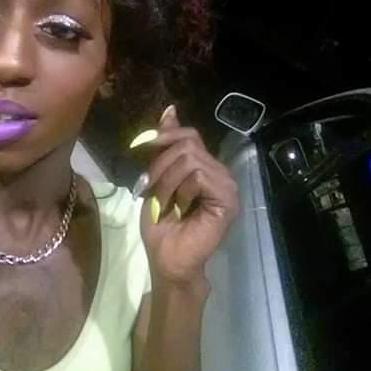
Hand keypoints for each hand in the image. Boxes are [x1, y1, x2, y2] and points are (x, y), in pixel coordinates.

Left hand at [130, 105, 239, 285]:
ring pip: (190, 159)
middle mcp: (219, 172)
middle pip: (187, 145)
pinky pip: (198, 176)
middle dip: (160, 167)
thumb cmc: (161, 226)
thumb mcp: (156, 178)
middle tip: (154, 192)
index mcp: (204, 166)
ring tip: (166, 205)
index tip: (142, 148)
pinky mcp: (228, 199)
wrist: (167, 260)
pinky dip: (180, 191)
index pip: (188, 135)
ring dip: (167, 182)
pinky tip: (180, 209)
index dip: (164, 137)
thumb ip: (165, 147)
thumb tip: (170, 109)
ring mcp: (227, 185)